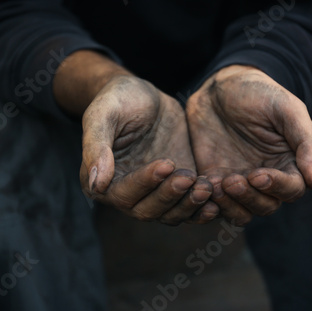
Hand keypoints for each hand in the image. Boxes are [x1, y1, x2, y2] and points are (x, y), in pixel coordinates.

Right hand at [80, 75, 217, 224]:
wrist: (144, 95)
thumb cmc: (118, 100)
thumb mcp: (103, 114)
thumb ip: (96, 147)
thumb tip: (95, 184)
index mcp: (102, 181)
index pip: (123, 195)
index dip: (145, 183)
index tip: (166, 164)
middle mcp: (127, 194)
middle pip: (148, 211)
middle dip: (170, 197)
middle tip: (189, 177)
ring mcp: (154, 192)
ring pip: (170, 214)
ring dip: (188, 205)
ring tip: (206, 187)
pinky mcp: (176, 188)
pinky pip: (188, 208)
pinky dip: (200, 209)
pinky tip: (216, 202)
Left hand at [186, 65, 311, 224]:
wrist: (219, 87)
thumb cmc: (259, 93)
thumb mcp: (287, 109)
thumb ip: (306, 142)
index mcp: (290, 162)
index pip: (292, 190)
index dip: (277, 187)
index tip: (258, 174)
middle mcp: (266, 178)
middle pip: (266, 206)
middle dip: (250, 198)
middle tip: (232, 180)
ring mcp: (239, 180)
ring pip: (241, 212)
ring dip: (230, 206)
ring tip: (217, 185)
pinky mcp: (214, 179)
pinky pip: (214, 203)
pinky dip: (210, 202)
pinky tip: (202, 186)